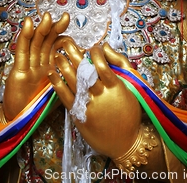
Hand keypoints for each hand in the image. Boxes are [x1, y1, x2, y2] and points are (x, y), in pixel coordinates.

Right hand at [3, 12, 68, 119]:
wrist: (21, 123)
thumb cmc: (39, 108)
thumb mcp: (60, 92)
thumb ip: (69, 81)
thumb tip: (88, 70)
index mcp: (49, 66)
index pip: (57, 47)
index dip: (64, 36)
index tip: (74, 30)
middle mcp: (38, 63)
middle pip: (47, 41)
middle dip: (55, 28)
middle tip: (65, 16)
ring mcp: (28, 65)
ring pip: (35, 43)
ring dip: (41, 29)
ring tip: (48, 16)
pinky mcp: (18, 71)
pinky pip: (22, 51)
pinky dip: (25, 37)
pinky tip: (28, 24)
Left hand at [49, 41, 141, 158]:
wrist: (127, 143)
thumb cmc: (132, 112)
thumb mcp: (134, 85)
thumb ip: (120, 63)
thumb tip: (105, 46)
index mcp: (115, 86)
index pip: (101, 64)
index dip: (95, 52)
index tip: (93, 48)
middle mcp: (100, 95)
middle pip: (84, 70)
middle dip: (74, 54)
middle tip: (66, 42)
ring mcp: (88, 106)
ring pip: (73, 82)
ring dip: (63, 66)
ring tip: (57, 55)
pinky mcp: (79, 116)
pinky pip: (66, 97)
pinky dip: (58, 84)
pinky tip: (52, 74)